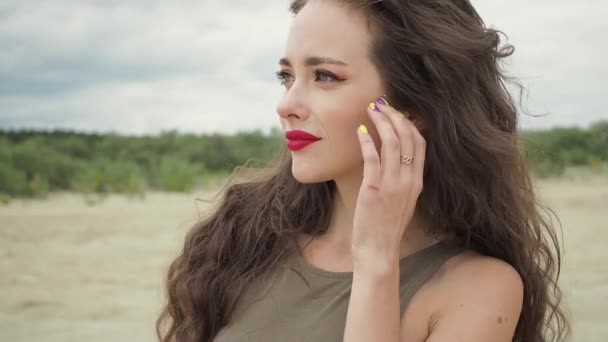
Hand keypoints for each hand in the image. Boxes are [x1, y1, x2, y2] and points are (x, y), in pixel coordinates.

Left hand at [352, 97, 426, 271]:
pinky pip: (373, 158)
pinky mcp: (374, 189)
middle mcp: (409, 181)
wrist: (378, 251)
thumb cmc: (385, 227)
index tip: (397, 112)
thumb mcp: (402, 201)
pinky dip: (367, 140)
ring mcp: (393, 185)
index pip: (420, 143)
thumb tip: (394, 158)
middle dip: (395, 116)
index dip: (410, 123)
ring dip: (382, 122)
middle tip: (381, 104)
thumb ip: (402, 179)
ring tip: (371, 110)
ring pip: (393, 143)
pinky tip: (360, 130)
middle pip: (408, 137)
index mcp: (417, 182)